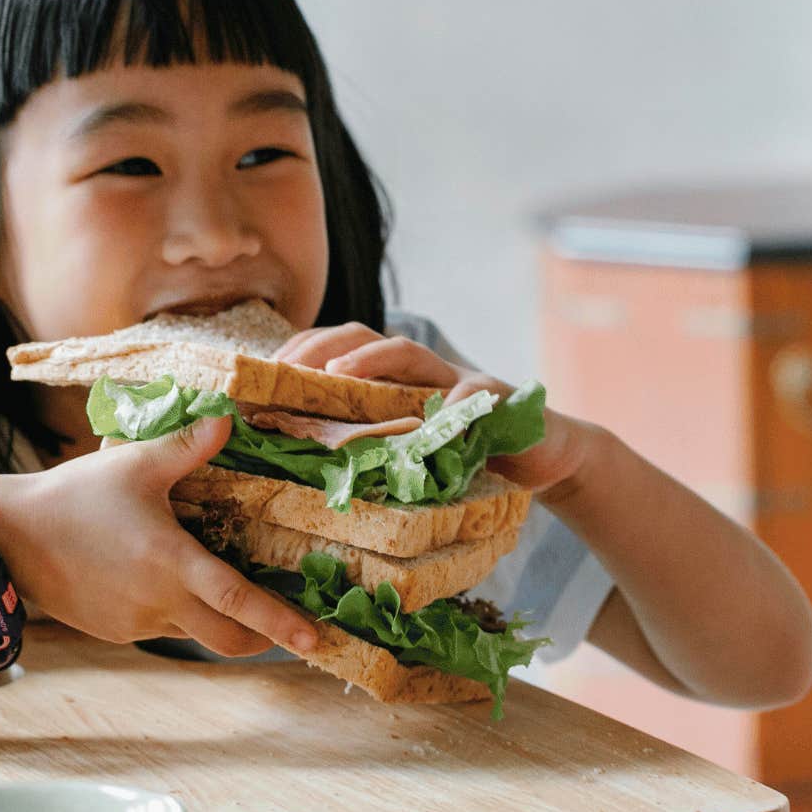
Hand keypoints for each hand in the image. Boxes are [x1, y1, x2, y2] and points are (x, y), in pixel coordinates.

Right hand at [0, 417, 317, 657]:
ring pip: (194, 634)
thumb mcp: (135, 464)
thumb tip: (230, 420)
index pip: (238, 601)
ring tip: (221, 591)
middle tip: (287, 629)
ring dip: (215, 621)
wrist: (13, 537)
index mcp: (171, 563)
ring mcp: (137, 623)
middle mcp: (159, 602)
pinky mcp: (118, 631)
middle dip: (262, 639)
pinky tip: (165, 582)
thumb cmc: (77, 495)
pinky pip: (162, 628)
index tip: (313, 638)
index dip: (279, 622)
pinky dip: (178, 615)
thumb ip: (187, 446)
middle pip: (227, 639)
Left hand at [274, 322, 591, 497]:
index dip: (303, 353)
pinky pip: (473, 397)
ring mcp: (459, 379)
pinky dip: (453, 407)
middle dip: (323, 345)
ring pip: (410, 353)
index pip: (340, 351)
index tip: (265, 371)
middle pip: (366, 337)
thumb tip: (303, 474)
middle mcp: (423, 371)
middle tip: (289, 367)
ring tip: (339, 374)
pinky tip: (436, 421)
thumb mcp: (412, 455)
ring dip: (372, 358)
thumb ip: (374, 452)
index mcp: (396, 381)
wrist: (546, 455)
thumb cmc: (470, 459)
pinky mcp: (497, 399)